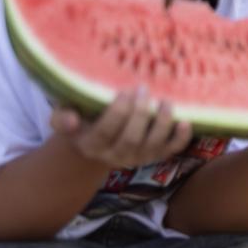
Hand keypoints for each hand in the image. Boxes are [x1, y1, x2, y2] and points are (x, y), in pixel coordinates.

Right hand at [50, 86, 191, 168]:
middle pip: (131, 138)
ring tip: (165, 101)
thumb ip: (62, 117)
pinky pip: (170, 150)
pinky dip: (180, 138)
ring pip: (152, 145)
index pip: (106, 131)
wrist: (95, 141)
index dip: (118, 112)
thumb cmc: (81, 119)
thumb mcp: (63, 116)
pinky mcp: (154, 155)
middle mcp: (115, 155)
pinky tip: (185, 122)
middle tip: (144, 89)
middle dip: (140, 113)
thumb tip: (72, 121)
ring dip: (162, 123)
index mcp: (91, 145)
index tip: (126, 90)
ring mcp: (137, 157)